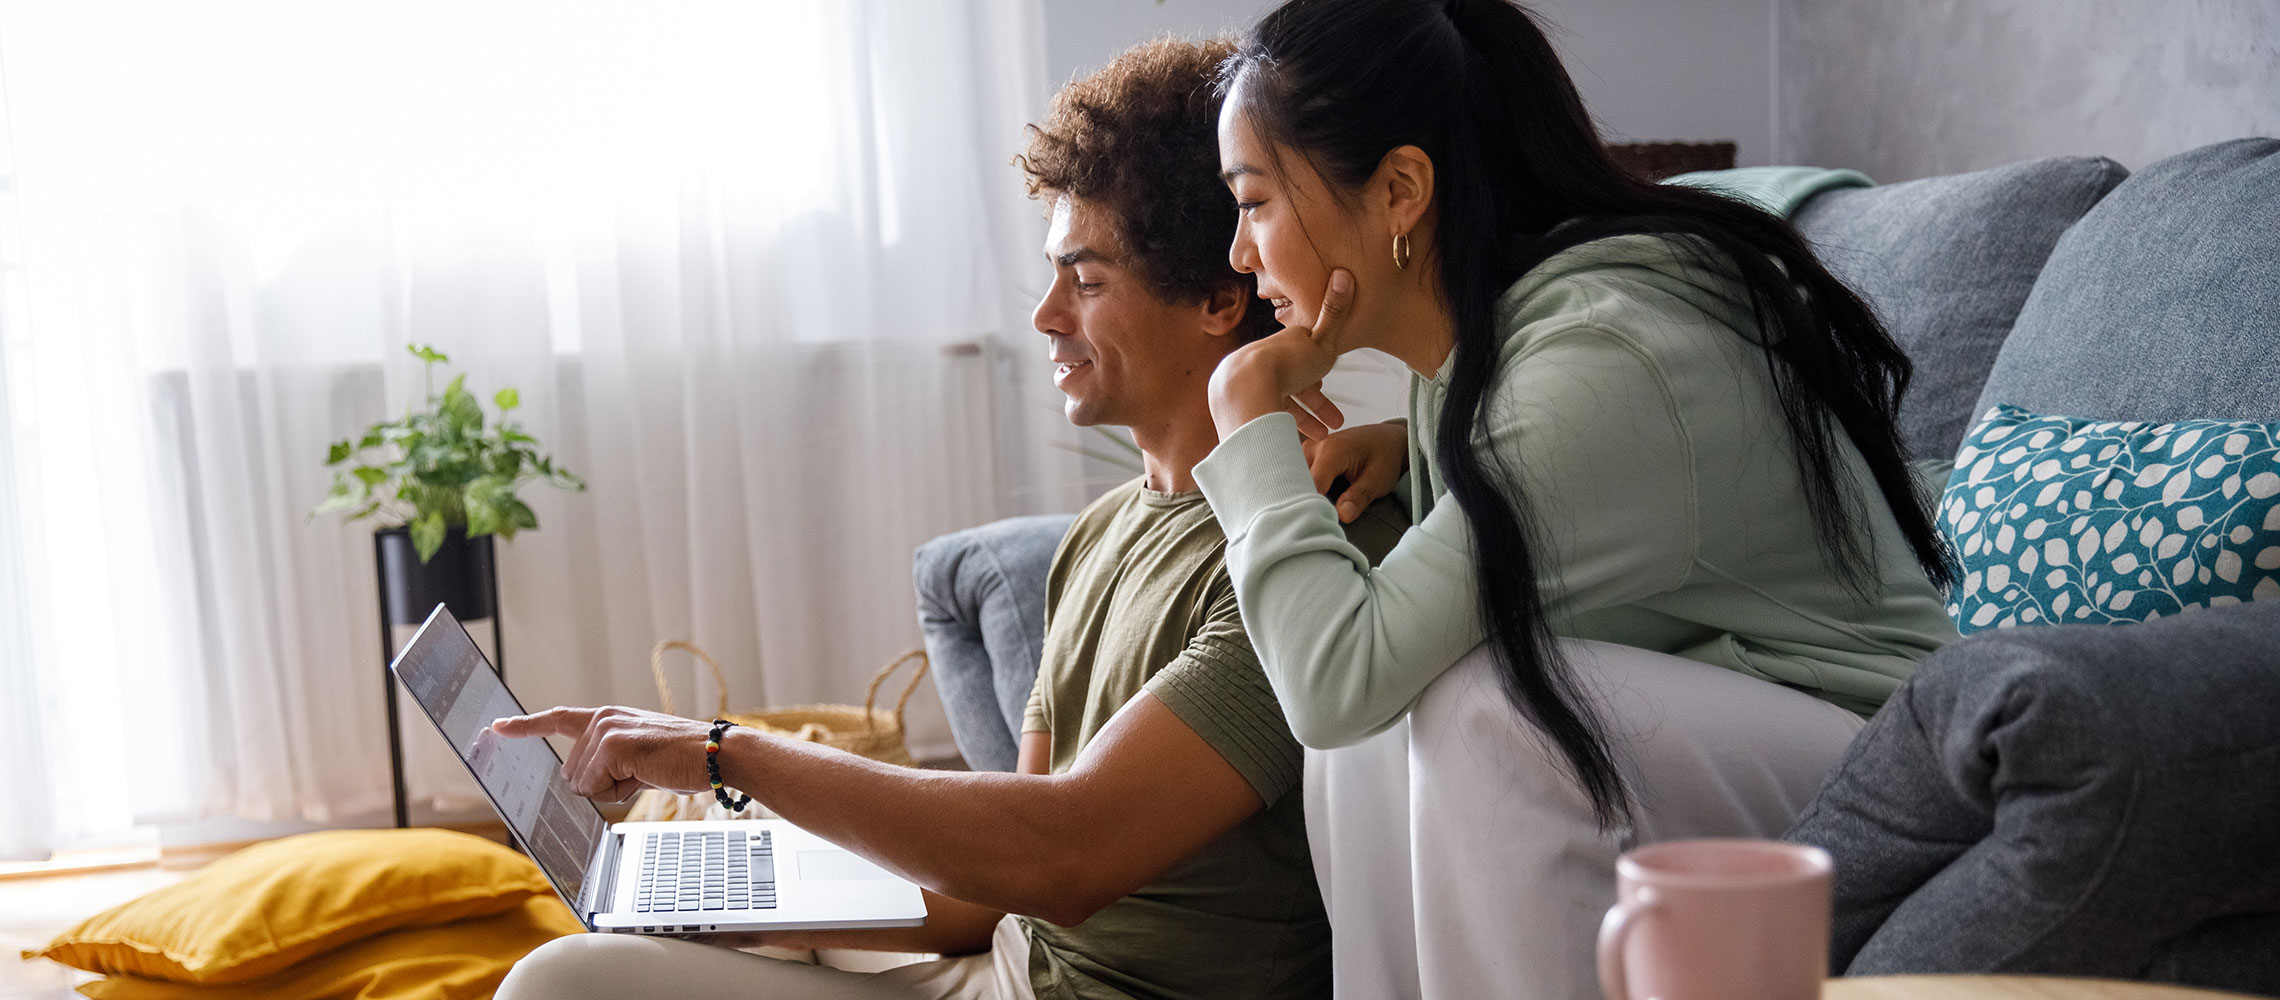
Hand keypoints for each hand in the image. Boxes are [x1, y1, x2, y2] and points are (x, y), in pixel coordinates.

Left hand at [490, 706, 715, 802]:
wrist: (715, 754)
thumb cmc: (683, 758)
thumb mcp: (638, 757)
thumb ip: (607, 762)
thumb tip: (581, 785)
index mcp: (607, 717)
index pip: (558, 719)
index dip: (525, 725)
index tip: (496, 727)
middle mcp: (602, 718)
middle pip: (571, 773)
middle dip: (600, 785)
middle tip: (639, 773)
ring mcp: (606, 730)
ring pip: (581, 783)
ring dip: (611, 789)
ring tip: (646, 772)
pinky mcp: (613, 745)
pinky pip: (595, 786)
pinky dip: (618, 791)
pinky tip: (644, 775)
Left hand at [1207, 269, 1356, 440]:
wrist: (1245, 389)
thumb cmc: (1288, 364)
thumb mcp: (1321, 341)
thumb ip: (1334, 312)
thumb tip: (1344, 273)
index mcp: (1280, 344)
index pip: (1302, 355)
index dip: (1318, 370)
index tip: (1326, 383)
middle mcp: (1261, 360)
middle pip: (1292, 381)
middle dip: (1315, 403)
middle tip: (1334, 424)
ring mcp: (1249, 383)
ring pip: (1280, 400)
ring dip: (1304, 419)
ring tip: (1321, 437)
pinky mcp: (1240, 404)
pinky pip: (1265, 414)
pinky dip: (1283, 426)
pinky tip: (1293, 439)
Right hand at [1303, 421, 1407, 521]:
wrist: (1387, 439)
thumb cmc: (1385, 456)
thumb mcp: (1378, 480)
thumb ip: (1359, 497)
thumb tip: (1342, 516)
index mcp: (1331, 450)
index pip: (1312, 485)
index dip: (1315, 507)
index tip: (1323, 523)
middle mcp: (1314, 447)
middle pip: (1298, 483)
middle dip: (1307, 503)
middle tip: (1322, 520)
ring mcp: (1308, 451)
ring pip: (1296, 481)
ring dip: (1305, 497)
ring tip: (1321, 510)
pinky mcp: (1307, 457)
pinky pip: (1298, 477)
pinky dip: (1306, 491)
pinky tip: (1317, 502)